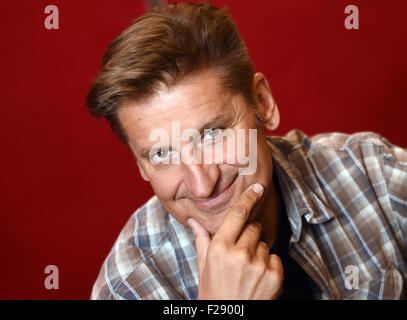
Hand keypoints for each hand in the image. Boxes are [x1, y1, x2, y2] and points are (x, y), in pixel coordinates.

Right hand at [188, 183, 283, 299]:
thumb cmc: (214, 294)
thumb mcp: (203, 268)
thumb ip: (202, 240)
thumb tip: (193, 220)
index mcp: (220, 248)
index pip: (238, 214)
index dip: (249, 198)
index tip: (257, 188)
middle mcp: (240, 254)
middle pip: (253, 227)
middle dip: (248, 234)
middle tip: (240, 252)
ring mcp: (259, 265)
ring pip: (264, 243)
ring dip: (258, 251)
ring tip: (247, 269)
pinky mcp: (275, 276)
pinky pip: (275, 258)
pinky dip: (269, 265)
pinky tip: (257, 278)